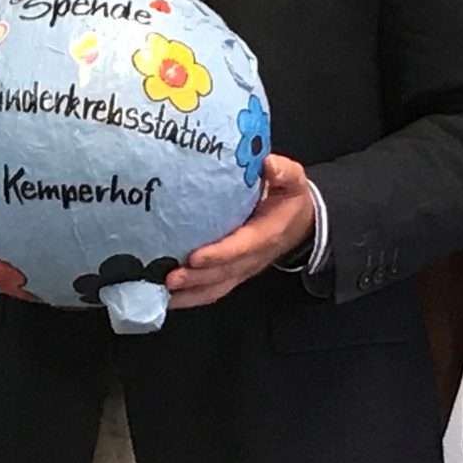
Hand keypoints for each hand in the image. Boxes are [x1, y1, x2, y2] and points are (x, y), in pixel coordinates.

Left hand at [167, 155, 316, 309]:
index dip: (219, 254)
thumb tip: (268, 164)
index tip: (195, 257)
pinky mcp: (233, 274)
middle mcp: (253, 257)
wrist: (300, 224)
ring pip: (216, 287)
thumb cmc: (290, 200)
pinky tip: (167, 298)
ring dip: (190, 292)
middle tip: (170, 277)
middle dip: (196, 277)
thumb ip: (283, 172)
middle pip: (224, 273)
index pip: (241, 247)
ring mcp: (242, 269)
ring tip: (162, 290)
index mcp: (266, 234)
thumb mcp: (294, 181)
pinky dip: (190, 297)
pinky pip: (212, 291)